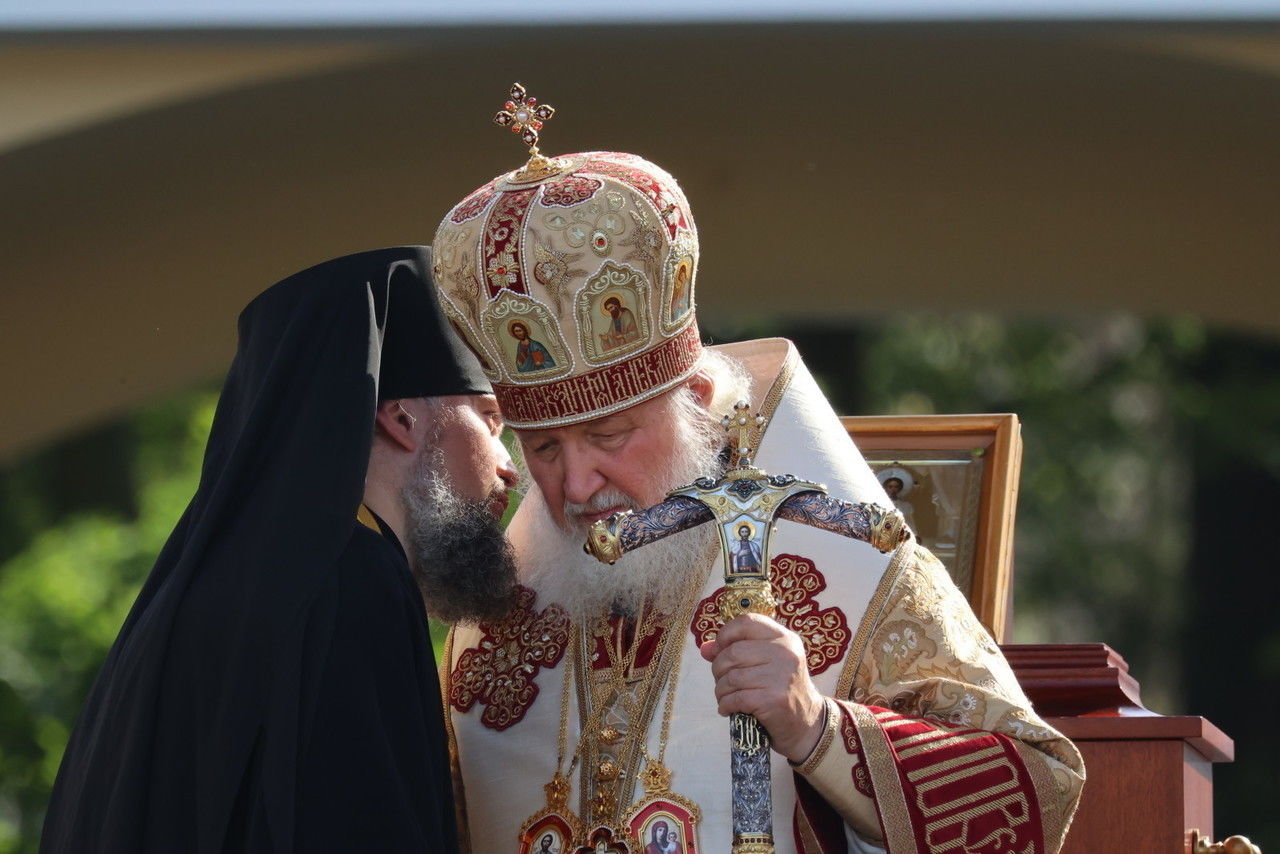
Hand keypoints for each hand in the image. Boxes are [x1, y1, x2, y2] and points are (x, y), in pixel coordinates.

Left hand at [698, 613, 825, 763]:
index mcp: (784, 638)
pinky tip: (728, 708)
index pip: (746, 622)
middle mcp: (785, 652)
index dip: (726, 634)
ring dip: (721, 690)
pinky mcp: (774, 699)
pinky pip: (736, 698)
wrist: (806, 723)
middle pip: (733, 652)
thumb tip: (705, 649)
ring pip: (731, 677)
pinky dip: (726, 704)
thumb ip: (735, 650)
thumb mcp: (764, 663)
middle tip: (722, 680)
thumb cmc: (779, 688)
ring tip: (725, 696)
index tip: (720, 649)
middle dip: (719, 668)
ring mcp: (781, 675)